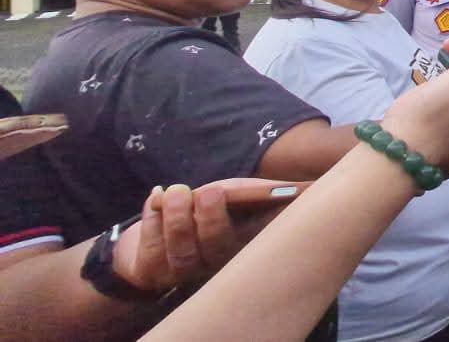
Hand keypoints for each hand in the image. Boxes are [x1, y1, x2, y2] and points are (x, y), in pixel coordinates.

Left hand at [114, 179, 287, 292]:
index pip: (256, 246)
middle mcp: (217, 265)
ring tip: (177, 190)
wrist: (170, 224)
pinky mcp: (154, 272)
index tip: (244, 202)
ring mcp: (185, 272)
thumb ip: (256, 191)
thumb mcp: (239, 193)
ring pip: (182, 254)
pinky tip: (156, 196)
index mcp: (244, 246)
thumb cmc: (214, 205)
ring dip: (178, 218)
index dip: (246, 227)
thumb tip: (284, 190)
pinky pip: (152, 249)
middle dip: (211, 219)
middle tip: (209, 191)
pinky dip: (151, 219)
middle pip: (216, 250)